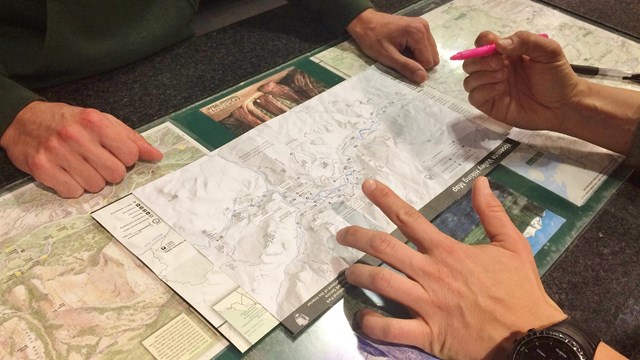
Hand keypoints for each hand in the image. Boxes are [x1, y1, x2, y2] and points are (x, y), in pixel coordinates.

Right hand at [0, 101, 162, 197]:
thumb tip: (156, 156)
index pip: (131, 154)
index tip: (116, 154)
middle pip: (116, 174)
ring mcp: (57, 153)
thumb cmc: (69, 122)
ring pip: (96, 186)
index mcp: (95, 121)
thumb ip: (131, 138)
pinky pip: (73, 193)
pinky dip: (73, 187)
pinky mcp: (42, 169)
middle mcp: (76, 136)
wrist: (23, 121)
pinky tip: (66, 173)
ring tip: (80, 166)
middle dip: (111, 172)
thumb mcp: (101, 121)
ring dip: (92, 180)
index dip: (126, 158)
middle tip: (97, 162)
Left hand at [336, 177, 565, 358]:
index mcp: (448, 251)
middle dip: (358, 237)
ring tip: (347, 273)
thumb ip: (492, 213)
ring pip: (383, 284)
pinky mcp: (429, 333)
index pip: (410, 219)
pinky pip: (392, 329)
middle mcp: (432, 274)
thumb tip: (481, 183)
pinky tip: (362, 319)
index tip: (367, 186)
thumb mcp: (513, 245)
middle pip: (385, 249)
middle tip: (342, 234)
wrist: (531, 335)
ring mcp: (428, 304)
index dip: (385, 200)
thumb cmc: (520, 290)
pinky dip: (373, 324)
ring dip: (359, 276)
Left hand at [347, 9, 438, 83]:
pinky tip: (404, 47)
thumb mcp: (388, 56)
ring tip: (401, 52)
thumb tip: (423, 78)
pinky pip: (426, 46)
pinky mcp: (420, 27)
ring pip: (430, 53)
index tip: (399, 61)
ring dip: (417, 57)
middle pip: (432, 57)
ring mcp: (423, 26)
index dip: (414, 66)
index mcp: (418, 32)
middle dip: (418, 62)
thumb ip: (406, 67)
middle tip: (400, 57)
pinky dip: (416, 51)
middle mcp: (424, 27)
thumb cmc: (373, 39)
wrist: (365, 22)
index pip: (428, 61)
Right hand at [462, 31, 581, 131]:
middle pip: (470, 62)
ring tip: (504, 78)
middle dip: (481, 61)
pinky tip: (501, 89)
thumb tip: (498, 44)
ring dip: (483, 76)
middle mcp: (495, 69)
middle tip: (502, 65)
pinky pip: (473, 97)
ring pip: (469, 80)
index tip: (496, 48)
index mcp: (507, 53)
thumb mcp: (548, 51)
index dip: (483, 43)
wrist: (564, 105)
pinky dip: (483, 91)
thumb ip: (525, 41)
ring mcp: (491, 88)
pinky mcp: (491, 105)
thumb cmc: (557, 77)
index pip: (483, 43)